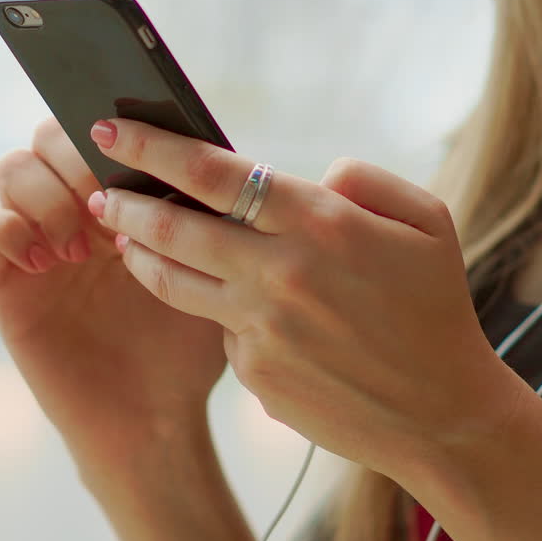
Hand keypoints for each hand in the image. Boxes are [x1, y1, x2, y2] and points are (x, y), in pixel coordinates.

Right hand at [0, 118, 228, 475]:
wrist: (153, 417)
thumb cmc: (185, 344)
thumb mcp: (208, 266)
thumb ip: (199, 207)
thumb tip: (208, 146)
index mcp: (122, 194)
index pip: (96, 123)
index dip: (109, 126)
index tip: (132, 156)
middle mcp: (73, 207)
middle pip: (48, 133)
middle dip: (76, 155)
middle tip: (106, 205)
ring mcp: (34, 239)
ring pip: (12, 167)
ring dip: (46, 195)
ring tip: (81, 249)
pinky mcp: (3, 278)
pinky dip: (4, 228)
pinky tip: (44, 263)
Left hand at [85, 117, 519, 480]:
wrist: (442, 414)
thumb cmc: (433, 307)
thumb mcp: (426, 222)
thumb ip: (362, 181)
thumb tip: (306, 174)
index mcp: (320, 224)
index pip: (212, 173)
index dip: (152, 145)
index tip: (109, 126)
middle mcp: (280, 274)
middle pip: (172, 228)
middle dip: (123, 201)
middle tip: (99, 189)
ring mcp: (261, 328)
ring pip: (173, 281)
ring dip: (140, 254)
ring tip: (124, 236)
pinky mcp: (253, 372)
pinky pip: (218, 328)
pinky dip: (217, 310)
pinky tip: (229, 304)